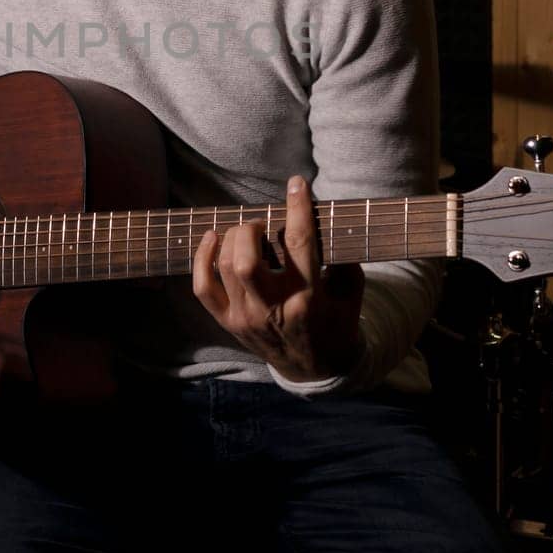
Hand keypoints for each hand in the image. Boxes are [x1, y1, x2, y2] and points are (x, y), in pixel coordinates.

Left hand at [192, 175, 365, 381]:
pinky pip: (202, 287)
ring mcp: (246, 318)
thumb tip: (322, 219)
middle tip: (262, 224)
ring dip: (232, 238)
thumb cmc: (336, 321)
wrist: (315, 368)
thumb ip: (342, 258)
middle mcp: (274, 309)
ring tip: (246, 232)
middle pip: (246, 261)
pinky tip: (212, 238)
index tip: (297, 185)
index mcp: (309, 298)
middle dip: (251, 229)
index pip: (300, 244)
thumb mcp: (351, 291)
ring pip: (225, 268)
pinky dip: (202, 258)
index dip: (297, 208)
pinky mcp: (228, 323)